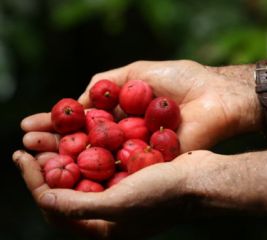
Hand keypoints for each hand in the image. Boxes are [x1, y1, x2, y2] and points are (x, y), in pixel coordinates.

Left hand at [12, 149, 216, 238]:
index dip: (35, 183)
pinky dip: (87, 147)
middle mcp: (108, 211)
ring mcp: (119, 191)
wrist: (200, 179)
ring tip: (48, 136)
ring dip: (64, 154)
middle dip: (45, 166)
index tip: (22, 158)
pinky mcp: (129, 174)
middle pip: (66, 189)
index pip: (56, 208)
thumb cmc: (164, 194)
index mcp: (103, 227)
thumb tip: (44, 199)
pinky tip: (80, 133)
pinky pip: (100, 160)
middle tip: (30, 144)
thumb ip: (79, 206)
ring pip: (81, 172)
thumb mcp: (120, 204)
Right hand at [22, 60, 258, 152]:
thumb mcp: (136, 72)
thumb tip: (78, 101)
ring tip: (35, 159)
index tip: (30, 125)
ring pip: (96, 160)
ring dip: (65, 160)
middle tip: (26, 145)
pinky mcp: (149, 165)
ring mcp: (135, 152)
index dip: (56, 124)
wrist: (215, 96)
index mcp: (121, 113)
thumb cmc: (181, 79)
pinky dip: (94, 172)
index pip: (82, 121)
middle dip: (54, 144)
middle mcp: (124, 135)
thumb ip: (106, 84)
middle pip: (84, 143)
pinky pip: (119, 171)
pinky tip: (67, 172)